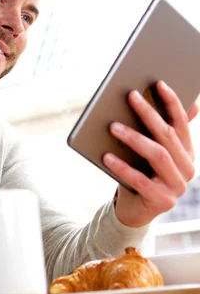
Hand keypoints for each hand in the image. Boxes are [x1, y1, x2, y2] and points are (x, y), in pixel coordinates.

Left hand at [103, 81, 198, 227]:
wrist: (134, 210)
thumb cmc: (140, 171)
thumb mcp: (148, 150)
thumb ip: (156, 128)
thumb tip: (154, 92)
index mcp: (187, 152)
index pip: (182, 122)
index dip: (172, 102)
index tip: (158, 83)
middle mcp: (187, 168)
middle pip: (167, 135)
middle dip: (148, 113)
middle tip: (130, 96)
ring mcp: (177, 187)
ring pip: (157, 155)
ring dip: (134, 138)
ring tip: (113, 126)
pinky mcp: (162, 201)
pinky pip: (140, 180)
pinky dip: (122, 167)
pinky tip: (106, 156)